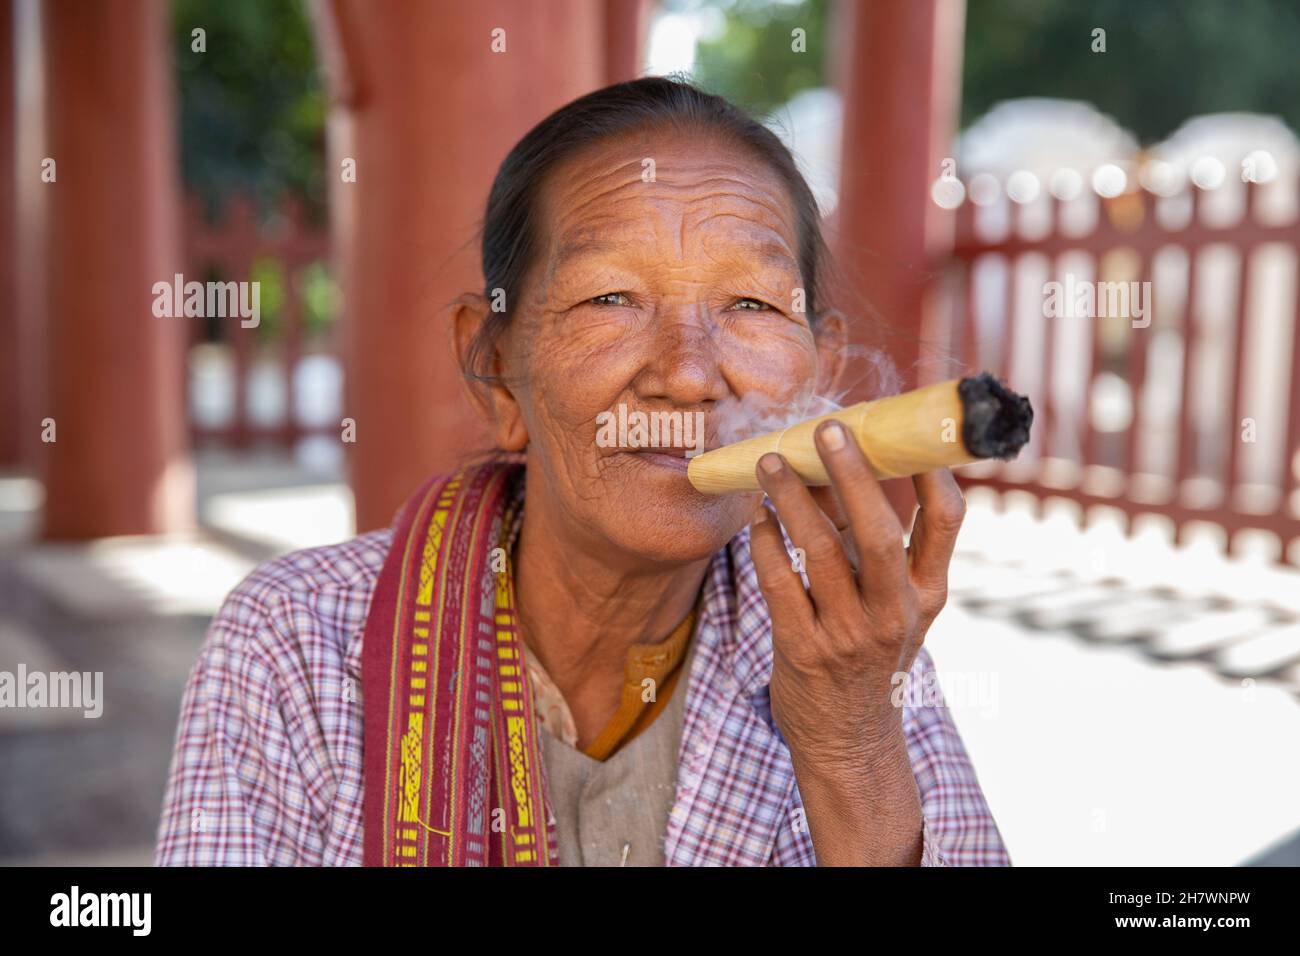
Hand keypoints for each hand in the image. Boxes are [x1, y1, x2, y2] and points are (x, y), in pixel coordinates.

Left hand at [748, 419, 965, 773]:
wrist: (849, 739)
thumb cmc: (871, 653)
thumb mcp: (892, 604)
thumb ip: (871, 542)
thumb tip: (833, 465)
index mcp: (928, 593)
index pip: (945, 523)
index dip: (931, 472)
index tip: (907, 429)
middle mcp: (894, 612)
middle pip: (878, 532)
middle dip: (852, 475)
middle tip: (828, 429)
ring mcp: (849, 635)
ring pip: (819, 552)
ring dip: (792, 499)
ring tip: (771, 462)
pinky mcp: (804, 651)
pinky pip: (779, 584)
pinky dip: (766, 543)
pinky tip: (757, 517)